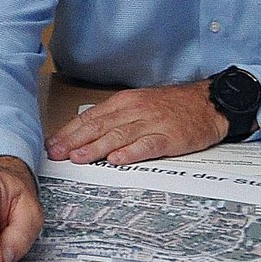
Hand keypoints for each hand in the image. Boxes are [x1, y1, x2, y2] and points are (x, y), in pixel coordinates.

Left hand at [45, 83, 227, 165]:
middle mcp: (134, 110)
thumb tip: (85, 133)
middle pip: (99, 126)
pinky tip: (117, 159)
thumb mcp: (138, 104)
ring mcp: (152, 123)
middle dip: (74, 141)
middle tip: (56, 153)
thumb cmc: (171, 106)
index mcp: (124, 102)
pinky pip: (148, 144)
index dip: (69, 132)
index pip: (90, 117)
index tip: (52, 144)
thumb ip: (114, 118)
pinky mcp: (169, 136)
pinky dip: (131, 152)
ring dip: (95, 147)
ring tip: (78, 157)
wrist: (208, 102)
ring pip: (118, 135)